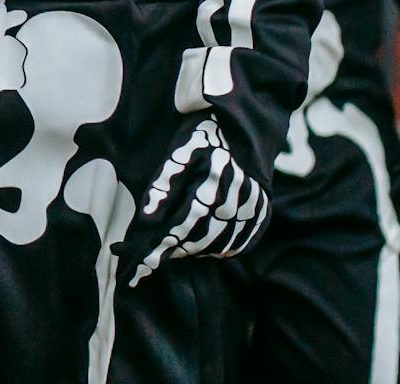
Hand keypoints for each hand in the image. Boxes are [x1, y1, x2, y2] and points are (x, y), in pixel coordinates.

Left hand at [119, 116, 270, 288]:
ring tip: (173, 248)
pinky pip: (237, 245)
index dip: (157, 250)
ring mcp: (251, 211)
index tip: (138, 269)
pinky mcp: (260, 216)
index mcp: (212, 183)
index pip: (178, 227)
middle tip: (148, 262)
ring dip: (192, 252)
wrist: (247, 130)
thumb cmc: (205, 136)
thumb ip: (163, 184)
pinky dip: (217, 250)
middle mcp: (235, 201)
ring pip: (216, 247)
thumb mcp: (179, 151)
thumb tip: (147, 218)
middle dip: (171, 253)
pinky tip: (201, 244)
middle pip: (196, 241)